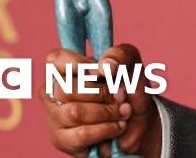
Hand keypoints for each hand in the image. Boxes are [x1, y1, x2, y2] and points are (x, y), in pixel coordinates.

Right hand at [41, 44, 161, 157]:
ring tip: (121, 112)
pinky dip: (106, 129)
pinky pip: (81, 135)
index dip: (77, 65)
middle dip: (101, 94)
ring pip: (74, 113)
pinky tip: (117, 126)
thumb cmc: (130, 89)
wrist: (141, 120)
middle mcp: (55, 91)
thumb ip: (120, 55)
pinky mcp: (62, 139)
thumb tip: (104, 66)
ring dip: (107, 112)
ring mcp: (55, 117)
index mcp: (67, 67)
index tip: (101, 72)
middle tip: (119, 96)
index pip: (55, 59)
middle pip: (66, 89)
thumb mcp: (131, 64)